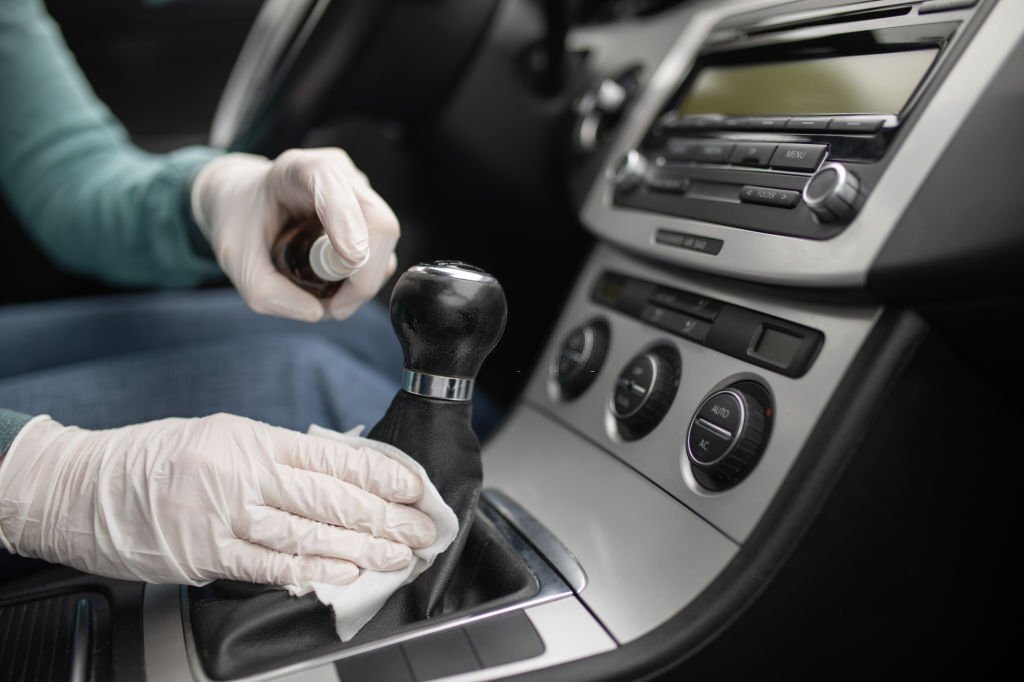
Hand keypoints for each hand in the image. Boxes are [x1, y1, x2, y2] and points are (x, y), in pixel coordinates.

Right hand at [0, 414, 435, 590]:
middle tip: (421, 530)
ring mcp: (225, 513)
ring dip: (359, 548)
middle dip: (384, 516)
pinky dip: (311, 570)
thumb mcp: (223, 437)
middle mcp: (244, 472)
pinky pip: (269, 563)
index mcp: (253, 438)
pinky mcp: (206, 552)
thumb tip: (336, 477)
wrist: (83, 487)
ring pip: (307, 532)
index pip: (333, 456)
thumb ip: (277, 458)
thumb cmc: (155, 460)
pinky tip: (344, 574)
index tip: (414, 489)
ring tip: (397, 557)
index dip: (381, 475)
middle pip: (330, 497)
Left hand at [191, 148, 399, 321]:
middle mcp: (338, 174)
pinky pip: (382, 252)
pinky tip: (336, 284)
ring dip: (363, 281)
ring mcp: (359, 192)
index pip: (331, 183)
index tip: (349, 260)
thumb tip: (318, 312)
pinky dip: (364, 279)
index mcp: (296, 170)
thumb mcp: (236, 261)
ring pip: (385, 241)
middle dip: (364, 275)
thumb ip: (267, 292)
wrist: (246, 201)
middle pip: (378, 221)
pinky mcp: (369, 215)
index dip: (346, 221)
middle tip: (335, 306)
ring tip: (328, 296)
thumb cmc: (241, 222)